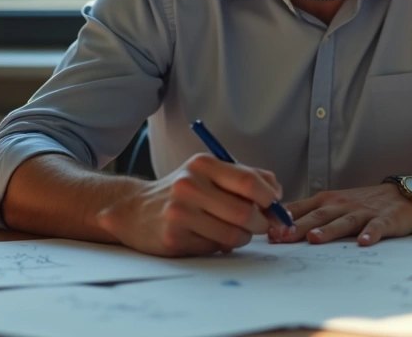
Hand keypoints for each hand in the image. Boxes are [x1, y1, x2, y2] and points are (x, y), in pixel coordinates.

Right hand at [96, 153, 286, 256]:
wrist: (133, 209)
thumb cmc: (182, 191)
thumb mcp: (208, 172)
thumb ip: (244, 178)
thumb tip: (278, 194)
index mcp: (202, 164)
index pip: (249, 182)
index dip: (269, 198)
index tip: (274, 205)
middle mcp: (189, 185)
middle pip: (245, 212)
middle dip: (260, 223)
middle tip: (259, 224)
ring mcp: (180, 213)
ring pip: (233, 235)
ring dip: (243, 237)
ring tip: (235, 232)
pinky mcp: (174, 238)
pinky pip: (215, 248)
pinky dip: (222, 246)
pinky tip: (210, 236)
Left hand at [274, 183, 411, 246]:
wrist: (402, 194)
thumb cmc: (362, 203)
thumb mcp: (333, 203)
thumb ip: (309, 213)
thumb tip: (276, 228)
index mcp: (327, 201)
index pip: (302, 209)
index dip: (284, 220)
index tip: (267, 232)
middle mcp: (342, 205)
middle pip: (318, 216)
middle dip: (298, 226)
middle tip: (281, 237)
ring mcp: (363, 212)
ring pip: (344, 221)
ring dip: (329, 230)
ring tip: (315, 238)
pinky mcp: (384, 220)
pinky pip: (376, 227)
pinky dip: (370, 234)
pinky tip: (363, 243)